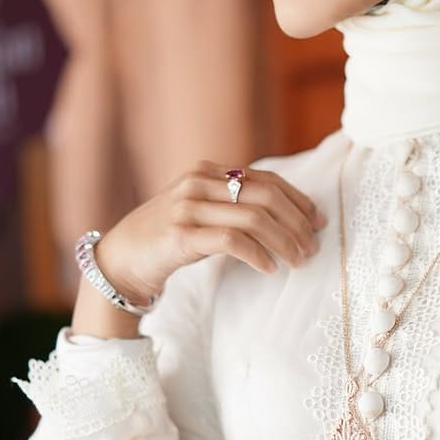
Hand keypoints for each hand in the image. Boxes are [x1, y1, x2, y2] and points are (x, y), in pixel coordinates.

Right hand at [92, 160, 326, 306]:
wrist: (120, 259)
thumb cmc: (167, 238)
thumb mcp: (201, 211)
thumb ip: (232, 204)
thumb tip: (286, 217)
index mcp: (208, 171)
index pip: (266, 179)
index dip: (298, 200)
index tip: (318, 222)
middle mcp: (199, 182)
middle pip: (265, 195)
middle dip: (296, 222)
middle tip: (313, 247)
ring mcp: (188, 208)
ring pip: (254, 217)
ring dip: (284, 241)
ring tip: (298, 260)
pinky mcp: (180, 235)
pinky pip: (232, 241)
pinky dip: (257, 255)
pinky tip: (269, 268)